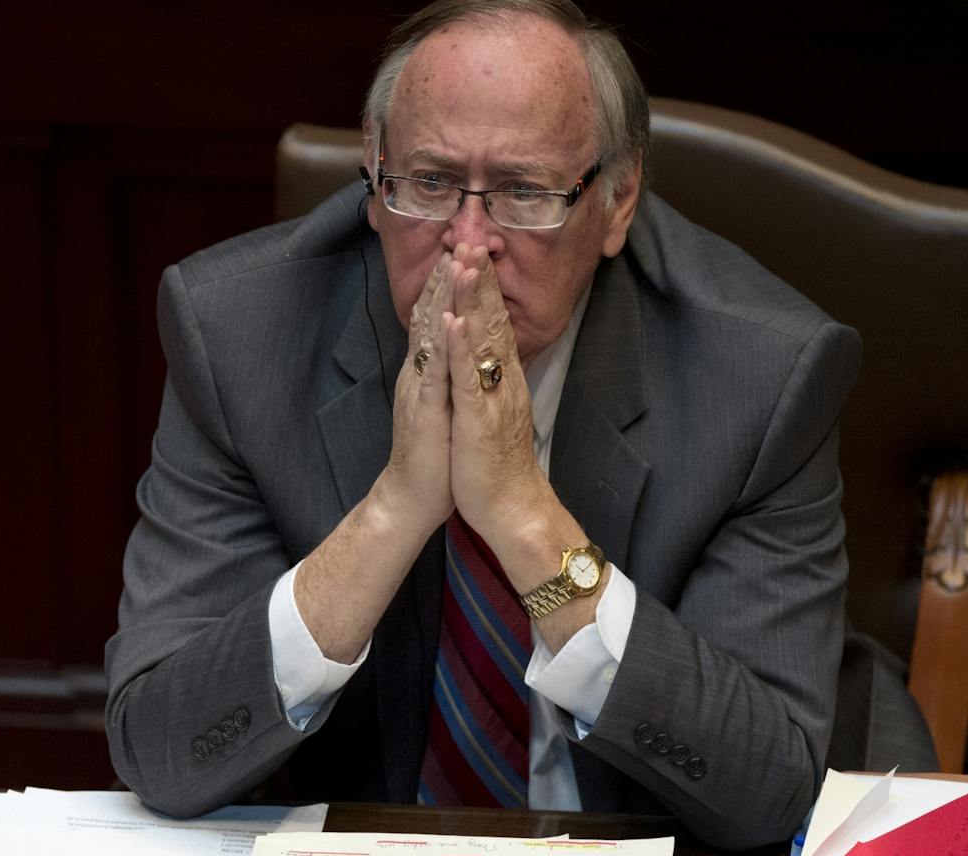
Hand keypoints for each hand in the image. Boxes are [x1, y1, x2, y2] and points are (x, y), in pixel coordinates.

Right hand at [377, 251, 454, 537]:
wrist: (411, 495)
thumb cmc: (433, 454)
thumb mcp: (441, 404)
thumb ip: (444, 374)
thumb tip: (453, 349)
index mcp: (427, 370)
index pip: (437, 317)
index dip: (448, 283)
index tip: (463, 249)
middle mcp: (420, 372)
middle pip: (431, 314)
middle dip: (445, 275)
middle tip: (459, 236)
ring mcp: (420, 388)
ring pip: (430, 334)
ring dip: (442, 297)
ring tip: (454, 260)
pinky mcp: (425, 411)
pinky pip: (433, 372)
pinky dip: (440, 344)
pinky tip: (447, 319)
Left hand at [444, 246, 550, 546]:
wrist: (510, 507)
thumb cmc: (495, 463)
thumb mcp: (492, 411)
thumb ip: (490, 380)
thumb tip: (487, 356)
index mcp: (501, 377)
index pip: (494, 322)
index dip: (484, 286)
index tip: (474, 250)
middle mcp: (502, 379)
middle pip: (493, 319)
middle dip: (481, 278)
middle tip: (473, 235)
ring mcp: (492, 396)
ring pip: (484, 339)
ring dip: (475, 299)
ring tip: (468, 261)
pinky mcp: (479, 419)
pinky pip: (471, 378)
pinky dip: (463, 347)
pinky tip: (457, 320)